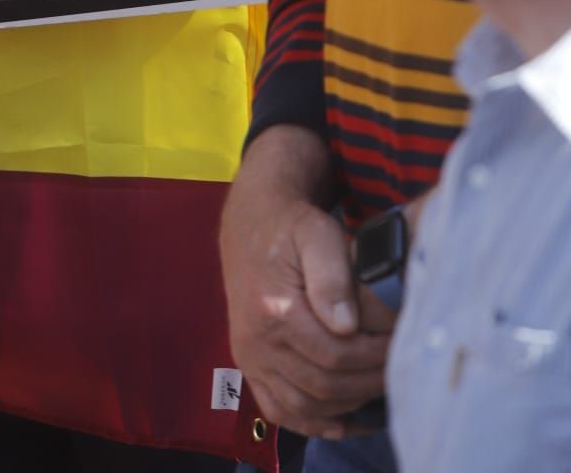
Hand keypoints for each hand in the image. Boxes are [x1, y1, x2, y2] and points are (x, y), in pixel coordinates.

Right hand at [221, 128, 391, 438]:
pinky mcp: (249, 366)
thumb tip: (346, 325)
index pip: (335, 355)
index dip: (374, 356)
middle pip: (323, 386)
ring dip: (347, 404)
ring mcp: (250, 358)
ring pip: (305, 406)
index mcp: (273, 309)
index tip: (400, 344)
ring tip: (377, 385)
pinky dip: (315, 422)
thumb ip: (331, 276)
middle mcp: (256, 341)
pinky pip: (281, 411)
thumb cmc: (291, 227)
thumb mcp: (316, 233)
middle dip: (368, 382)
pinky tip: (347, 417)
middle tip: (397, 367)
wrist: (251, 225)